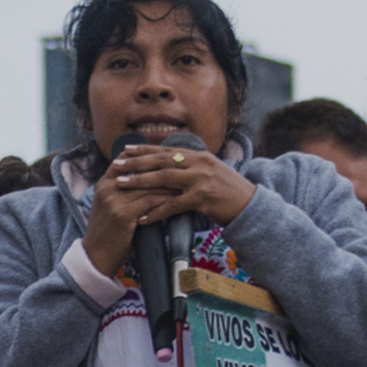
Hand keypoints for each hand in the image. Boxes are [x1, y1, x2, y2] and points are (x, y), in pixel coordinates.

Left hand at [80, 143, 256, 276]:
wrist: (250, 205)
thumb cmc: (229, 191)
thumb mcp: (211, 171)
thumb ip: (192, 167)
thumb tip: (171, 165)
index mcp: (198, 155)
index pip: (166, 150)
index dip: (144, 149)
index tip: (125, 150)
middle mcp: (198, 163)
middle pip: (160, 161)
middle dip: (136, 162)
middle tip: (116, 165)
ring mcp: (200, 180)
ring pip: (163, 179)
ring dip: (140, 181)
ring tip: (121, 184)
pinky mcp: (202, 198)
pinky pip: (173, 205)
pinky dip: (156, 211)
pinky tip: (142, 216)